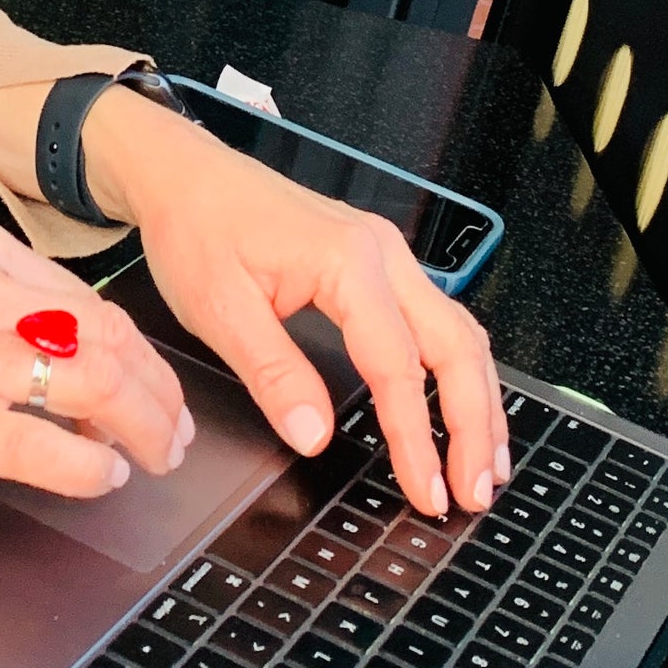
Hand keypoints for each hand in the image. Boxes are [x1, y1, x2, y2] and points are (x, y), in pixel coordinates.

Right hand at [0, 217, 189, 499]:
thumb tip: (72, 354)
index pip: (92, 302)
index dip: (141, 356)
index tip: (157, 389)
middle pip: (107, 339)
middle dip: (156, 395)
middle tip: (172, 435)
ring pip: (93, 383)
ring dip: (141, 430)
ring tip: (151, 459)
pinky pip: (45, 443)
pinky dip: (89, 468)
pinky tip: (99, 479)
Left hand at [85, 94, 507, 517]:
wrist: (183, 175)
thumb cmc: (197, 227)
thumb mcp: (220, 310)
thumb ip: (273, 375)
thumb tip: (314, 436)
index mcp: (347, 262)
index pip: (398, 366)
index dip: (415, 437)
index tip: (425, 490)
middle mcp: (381, 253)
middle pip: (456, 347)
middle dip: (474, 426)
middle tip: (474, 492)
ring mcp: (384, 254)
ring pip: (459, 332)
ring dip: (478, 401)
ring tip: (484, 464)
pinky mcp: (376, 262)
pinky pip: (437, 320)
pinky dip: (455, 370)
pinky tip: (457, 406)